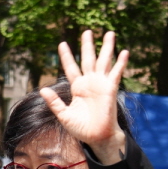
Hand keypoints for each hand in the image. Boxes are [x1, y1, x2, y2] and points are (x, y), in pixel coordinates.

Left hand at [41, 30, 128, 162]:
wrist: (97, 138)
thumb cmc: (81, 129)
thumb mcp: (64, 115)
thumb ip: (54, 102)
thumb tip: (42, 89)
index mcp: (77, 88)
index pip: (71, 68)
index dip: (67, 56)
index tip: (62, 44)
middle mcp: (89, 83)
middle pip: (88, 59)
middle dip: (87, 45)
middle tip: (87, 31)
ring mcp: (101, 84)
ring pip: (103, 61)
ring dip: (106, 47)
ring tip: (109, 33)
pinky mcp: (111, 89)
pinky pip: (116, 73)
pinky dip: (120, 63)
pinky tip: (124, 52)